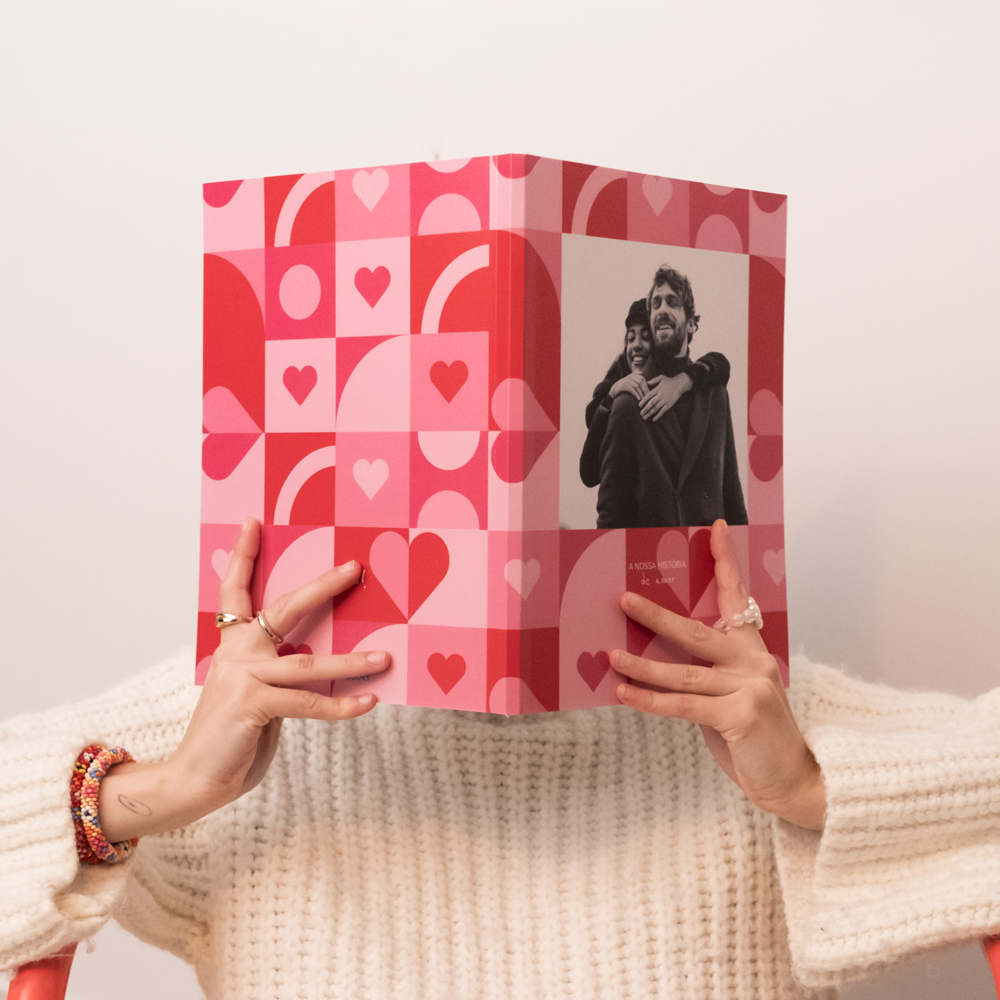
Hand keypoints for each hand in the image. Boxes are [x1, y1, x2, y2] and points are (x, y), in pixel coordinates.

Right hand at [99, 517, 388, 840]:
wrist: (195, 779)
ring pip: (307, 662)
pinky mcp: (253, 705)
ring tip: (384, 658)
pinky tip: (367, 702)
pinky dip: (341, 704)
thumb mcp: (256, 695)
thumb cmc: (231, 737)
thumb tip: (318, 659)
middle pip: (283, 609)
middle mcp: (236, 654)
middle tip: (353, 567)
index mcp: (233, 645)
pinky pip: (308, 702)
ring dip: (351, 660)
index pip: (235, 592)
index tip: (252, 522)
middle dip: (322, 586)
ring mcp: (243, 678)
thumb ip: (279, 673)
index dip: (244, 557)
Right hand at [608, 372, 648, 401]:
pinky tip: (638, 399)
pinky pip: (631, 389)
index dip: (646, 386)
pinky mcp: (623, 385)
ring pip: (636, 385)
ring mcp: (626, 380)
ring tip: (643, 399)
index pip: (642, 379)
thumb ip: (636, 378)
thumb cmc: (624, 388)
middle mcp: (630, 376)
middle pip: (640, 381)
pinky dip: (636, 394)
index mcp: (633, 375)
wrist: (614, 391)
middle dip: (644, 389)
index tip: (649, 393)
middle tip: (647, 397)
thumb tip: (642, 374)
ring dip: (641, 393)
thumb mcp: (631, 382)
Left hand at [612, 520, 824, 829]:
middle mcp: (753, 662)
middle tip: (624, 600)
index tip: (712, 531)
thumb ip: (703, 677)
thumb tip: (654, 664)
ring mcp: (750, 686)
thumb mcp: (730, 699)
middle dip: (657, 615)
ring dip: (642, 664)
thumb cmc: (756, 740)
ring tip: (610, 655)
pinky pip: (684, 704)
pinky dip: (650, 700)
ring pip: (684, 671)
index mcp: (752, 652)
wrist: (795, 783)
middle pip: (697, 630)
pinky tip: (624, 693)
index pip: (737, 599)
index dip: (724, 563)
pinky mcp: (740, 714)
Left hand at [639, 371, 692, 420]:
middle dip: (645, 409)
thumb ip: (654, 380)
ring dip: (650, 413)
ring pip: (656, 408)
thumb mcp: (661, 377)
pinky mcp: (669, 404)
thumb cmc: (670, 381)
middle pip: (651, 403)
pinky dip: (658, 415)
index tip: (639, 405)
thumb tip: (647, 382)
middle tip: (640, 414)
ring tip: (644, 418)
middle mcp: (661, 395)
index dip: (643, 401)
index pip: (649, 395)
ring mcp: (665, 400)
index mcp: (658, 389)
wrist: (680, 384)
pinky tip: (654, 419)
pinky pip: (663, 411)